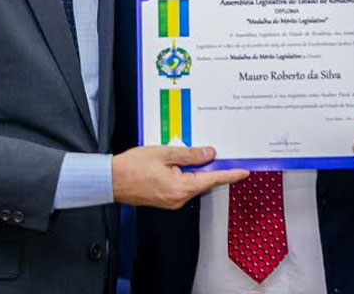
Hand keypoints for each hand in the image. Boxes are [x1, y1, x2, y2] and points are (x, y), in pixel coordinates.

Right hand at [112, 145, 248, 209]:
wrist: (111, 180)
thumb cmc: (132, 167)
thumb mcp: (164, 153)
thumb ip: (189, 154)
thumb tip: (209, 154)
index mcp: (180, 188)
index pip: (212, 180)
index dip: (230, 174)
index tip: (243, 172)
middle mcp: (178, 198)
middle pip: (203, 182)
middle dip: (210, 168)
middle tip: (214, 153)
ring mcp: (171, 201)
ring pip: (192, 184)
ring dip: (195, 171)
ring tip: (188, 155)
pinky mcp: (165, 200)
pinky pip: (182, 186)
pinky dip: (185, 176)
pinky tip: (179, 164)